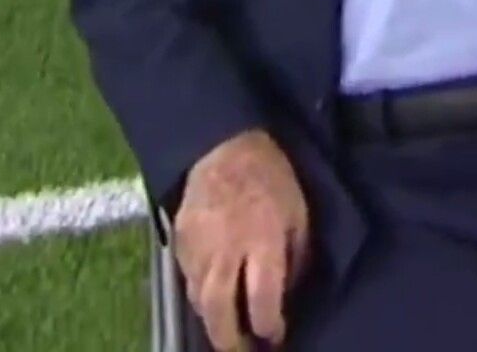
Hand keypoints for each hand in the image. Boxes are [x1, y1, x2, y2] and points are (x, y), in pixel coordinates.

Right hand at [175, 129, 310, 350]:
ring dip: (215, 323)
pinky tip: (214, 300)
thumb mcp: (298, 212)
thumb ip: (296, 255)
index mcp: (261, 240)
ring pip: (200, 302)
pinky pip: (188, 282)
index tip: (276, 335)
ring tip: (230, 334)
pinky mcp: (179, 243)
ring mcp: (197, 249)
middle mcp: (225, 251)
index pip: (261, 300)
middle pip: (220, 312)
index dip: (269, 326)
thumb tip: (289, 294)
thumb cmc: (270, 177)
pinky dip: (200, 297)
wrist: (223, 146)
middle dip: (232, 341)